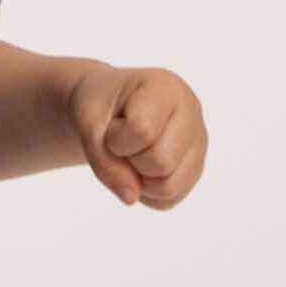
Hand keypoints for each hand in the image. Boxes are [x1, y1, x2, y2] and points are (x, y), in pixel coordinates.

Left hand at [66, 65, 206, 209]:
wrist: (106, 107)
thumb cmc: (99, 108)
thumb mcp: (87, 126)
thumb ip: (104, 162)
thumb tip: (132, 198)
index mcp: (165, 87)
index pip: (143, 131)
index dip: (116, 140)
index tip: (112, 125)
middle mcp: (191, 111)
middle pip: (161, 162)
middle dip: (130, 160)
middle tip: (122, 142)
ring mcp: (198, 141)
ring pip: (169, 186)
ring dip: (138, 179)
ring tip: (133, 153)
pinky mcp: (195, 167)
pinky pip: (169, 199)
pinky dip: (145, 191)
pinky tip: (140, 166)